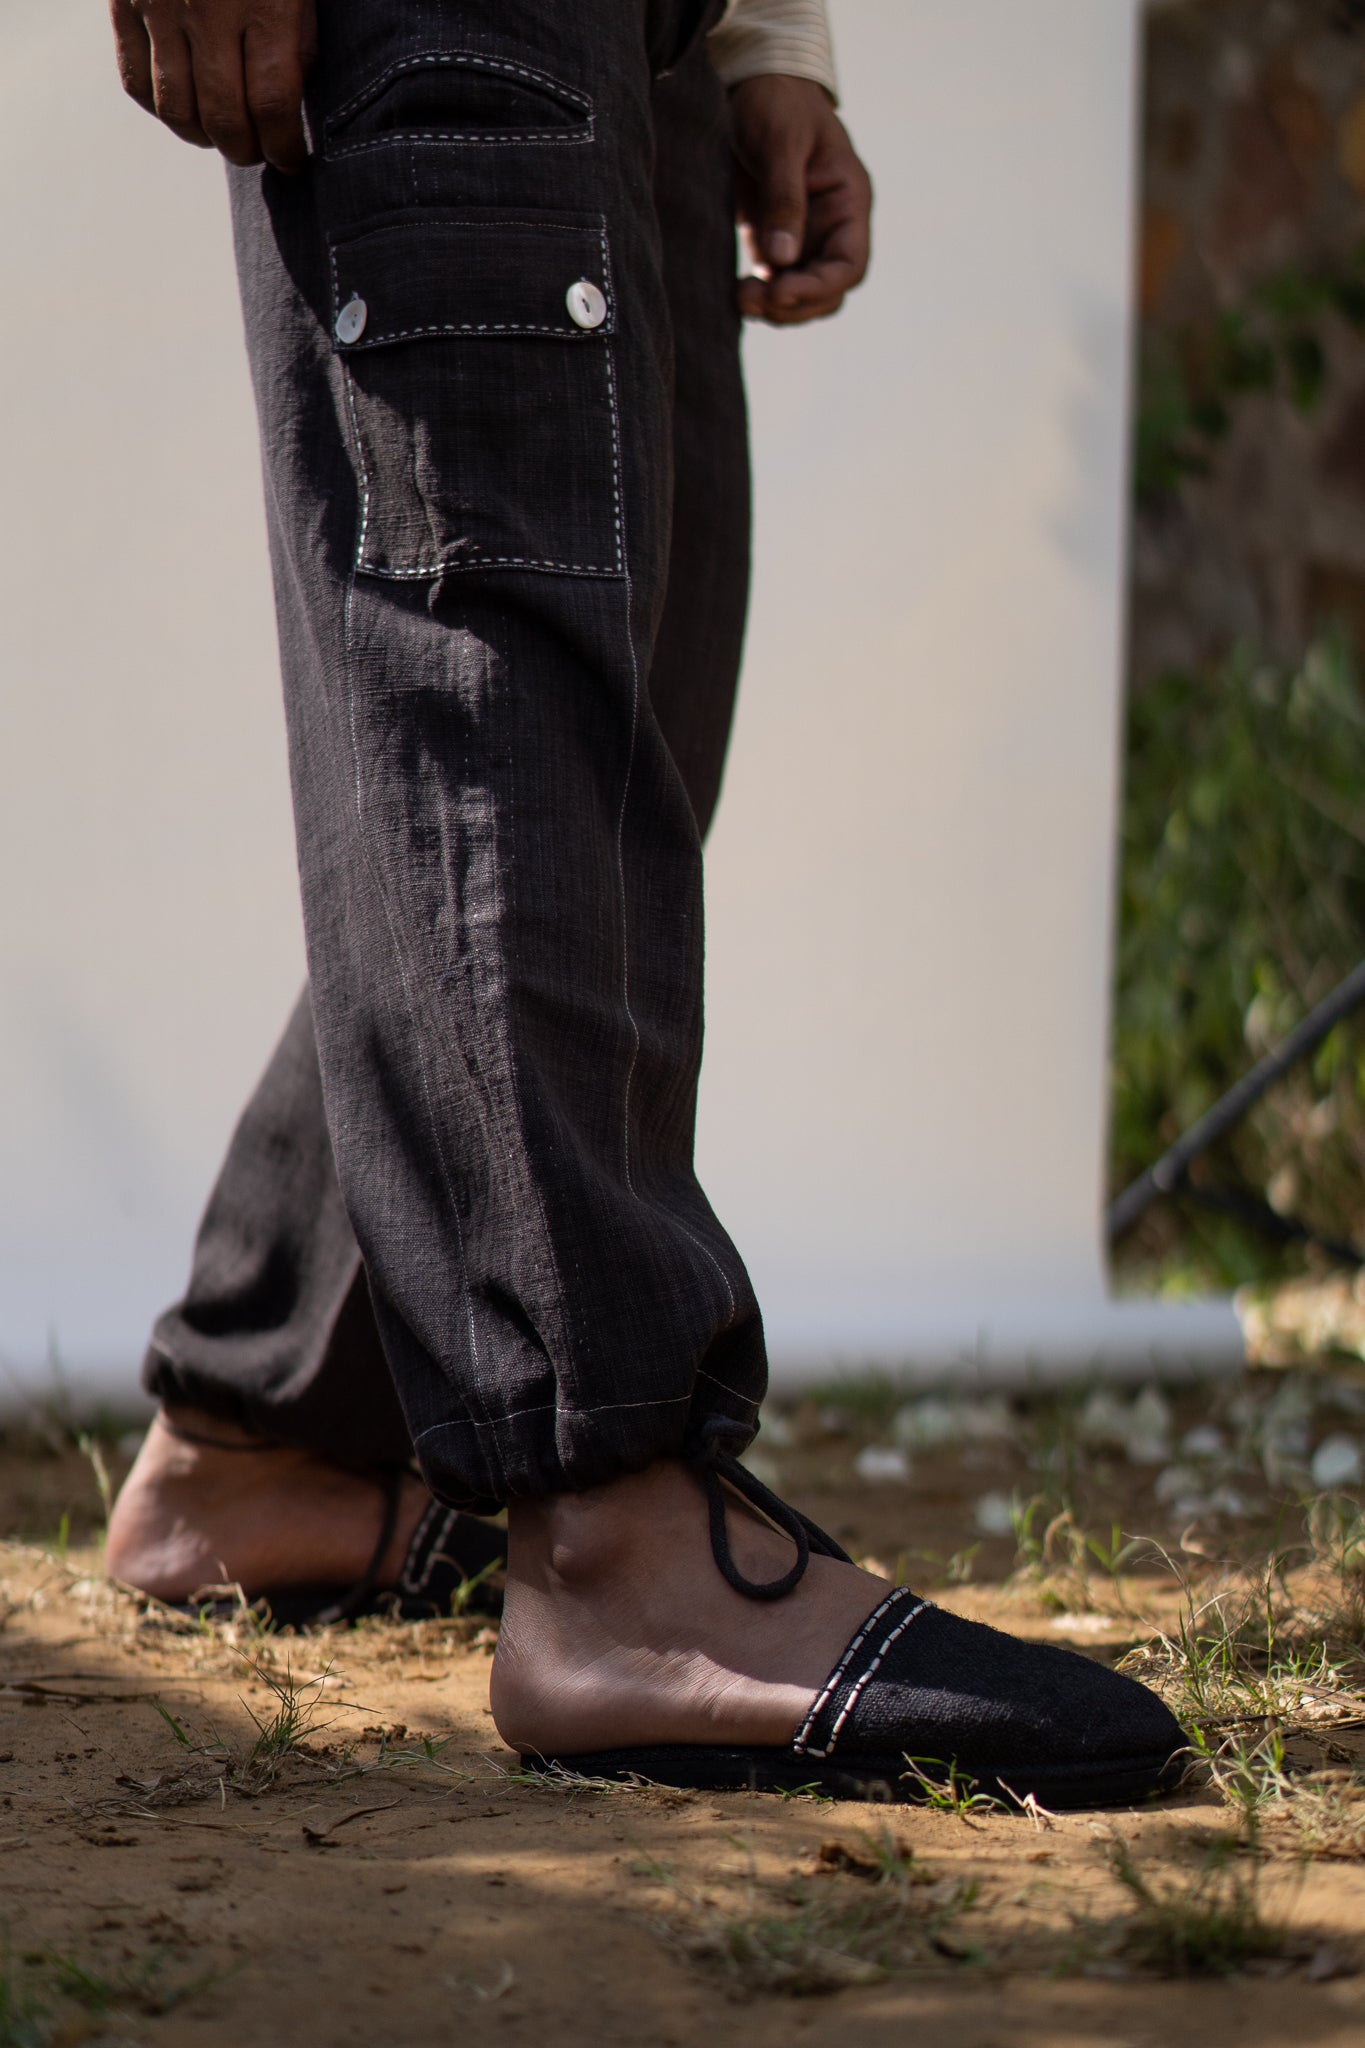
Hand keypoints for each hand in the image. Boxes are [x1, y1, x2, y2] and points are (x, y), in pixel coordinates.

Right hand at [108, 0, 317, 171]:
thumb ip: (298, 35)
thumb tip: (290, 104)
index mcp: (266, 0)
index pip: (273, 104)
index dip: (285, 147)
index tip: (294, 160)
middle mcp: (209, 8)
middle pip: (224, 117)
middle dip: (248, 150)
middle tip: (261, 153)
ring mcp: (161, 5)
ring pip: (177, 109)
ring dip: (204, 137)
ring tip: (224, 138)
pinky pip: (136, 80)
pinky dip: (161, 109)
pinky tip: (185, 112)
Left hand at [729, 75, 871, 325]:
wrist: (752, 84)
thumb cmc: (777, 102)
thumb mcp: (782, 144)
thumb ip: (785, 200)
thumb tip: (782, 261)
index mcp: (848, 202)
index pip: (849, 265)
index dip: (820, 287)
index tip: (781, 290)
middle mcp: (831, 226)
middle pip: (826, 291)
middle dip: (793, 304)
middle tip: (752, 299)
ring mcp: (803, 236)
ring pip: (801, 294)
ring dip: (775, 307)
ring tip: (741, 298)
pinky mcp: (773, 239)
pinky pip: (774, 282)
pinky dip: (759, 296)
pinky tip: (736, 293)